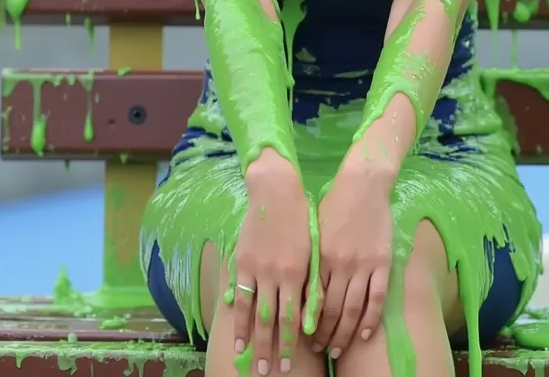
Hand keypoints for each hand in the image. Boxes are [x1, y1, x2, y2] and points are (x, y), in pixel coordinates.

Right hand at [230, 149, 314, 374]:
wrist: (277, 190)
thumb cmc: (301, 218)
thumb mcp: (312, 250)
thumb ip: (311, 282)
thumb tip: (309, 316)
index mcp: (298, 272)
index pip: (293, 317)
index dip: (290, 342)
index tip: (288, 362)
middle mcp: (276, 274)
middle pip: (271, 320)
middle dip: (269, 349)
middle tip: (267, 372)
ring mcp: (257, 267)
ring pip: (253, 311)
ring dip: (251, 338)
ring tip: (248, 359)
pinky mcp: (242, 260)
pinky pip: (239, 292)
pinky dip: (238, 314)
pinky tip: (235, 330)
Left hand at [311, 164, 392, 358]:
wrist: (363, 182)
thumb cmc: (334, 203)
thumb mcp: (315, 230)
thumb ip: (310, 260)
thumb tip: (300, 290)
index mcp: (320, 256)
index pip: (311, 299)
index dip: (306, 323)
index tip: (302, 339)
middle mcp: (340, 264)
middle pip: (330, 309)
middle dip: (323, 334)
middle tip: (319, 350)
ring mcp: (363, 264)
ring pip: (352, 309)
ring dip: (344, 333)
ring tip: (337, 349)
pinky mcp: (382, 262)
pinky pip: (376, 298)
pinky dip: (370, 319)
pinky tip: (364, 334)